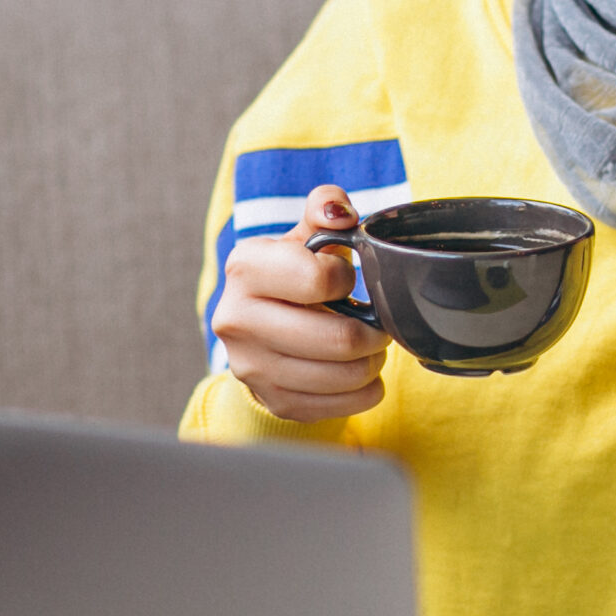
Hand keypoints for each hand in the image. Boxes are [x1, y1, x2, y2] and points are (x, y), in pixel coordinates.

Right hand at [209, 183, 388, 420]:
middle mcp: (237, 320)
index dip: (347, 279)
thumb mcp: (304, 236)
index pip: (319, 279)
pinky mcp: (272, 401)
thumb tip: (341, 213)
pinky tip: (360, 372)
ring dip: (373, 361)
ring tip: (370, 346)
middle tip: (379, 324)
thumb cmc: (292, 276)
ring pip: (345, 375)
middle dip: (374, 331)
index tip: (346, 279)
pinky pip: (342, 405)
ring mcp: (251, 367)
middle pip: (339, 339)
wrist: (259, 330)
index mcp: (245, 268)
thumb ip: (325, 209)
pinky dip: (365, 390)